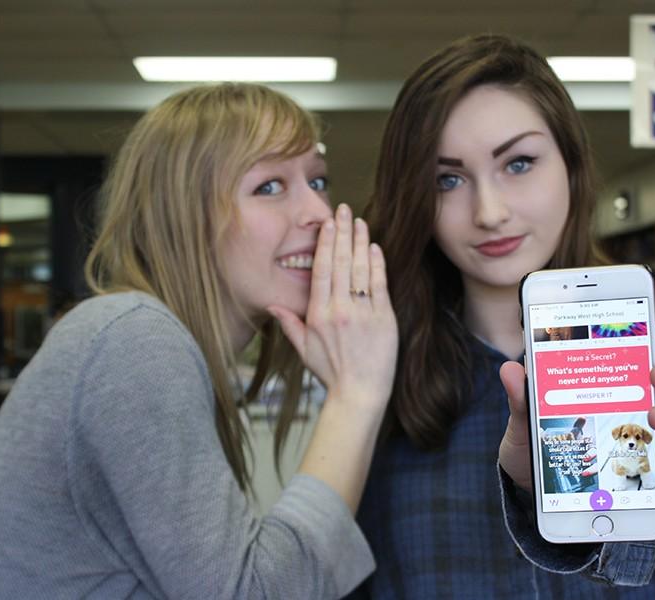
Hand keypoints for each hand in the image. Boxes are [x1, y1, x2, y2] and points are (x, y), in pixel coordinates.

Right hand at [268, 203, 397, 411]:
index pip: (320, 269)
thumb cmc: (331, 373)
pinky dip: (377, 264)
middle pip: (339, 262)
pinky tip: (375, 247)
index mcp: (318, 315)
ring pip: (360, 269)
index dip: (325, 243)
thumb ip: (289, 324)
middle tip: (343, 209)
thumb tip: (271, 306)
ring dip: (360, 242)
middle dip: (342, 232)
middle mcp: (339, 310)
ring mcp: (363, 313)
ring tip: (360, 221)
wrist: (359, 394)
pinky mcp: (383, 319)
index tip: (328, 223)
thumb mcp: (304, 350)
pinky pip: (379, 285)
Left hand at [497, 278, 654, 491]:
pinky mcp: (648, 456)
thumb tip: (511, 369)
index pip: (632, 326)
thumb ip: (521, 397)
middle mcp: (632, 386)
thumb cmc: (533, 441)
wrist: (536, 488)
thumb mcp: (523, 419)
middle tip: (654, 375)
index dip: (650, 300)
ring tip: (654, 418)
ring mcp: (645, 420)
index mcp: (604, 364)